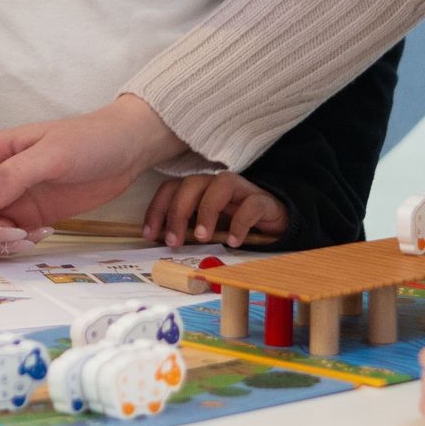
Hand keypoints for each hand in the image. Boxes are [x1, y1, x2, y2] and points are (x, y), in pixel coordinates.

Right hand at [0, 96, 184, 254]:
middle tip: (12, 234)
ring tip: (29, 236)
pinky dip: (16, 244)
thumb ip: (11, 177)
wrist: (127, 150)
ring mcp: (11, 199)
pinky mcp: (29, 216)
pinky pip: (6, 238)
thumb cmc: (89, 140)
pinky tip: (43, 235)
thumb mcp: (52, 154)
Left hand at [143, 172, 285, 248]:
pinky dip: (240, 223)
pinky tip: (234, 242)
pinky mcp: (262, 200)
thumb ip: (186, 230)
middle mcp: (216, 184)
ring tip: (202, 237)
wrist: (273, 223)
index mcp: (199, 189)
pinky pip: (251, 205)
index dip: (157, 209)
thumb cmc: (234, 224)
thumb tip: (161, 241)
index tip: (150, 235)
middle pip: (192, 183)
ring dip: (207, 211)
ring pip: (221, 185)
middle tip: (174, 241)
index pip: (171, 188)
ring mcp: (240, 189)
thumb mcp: (205, 228)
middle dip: (178, 211)